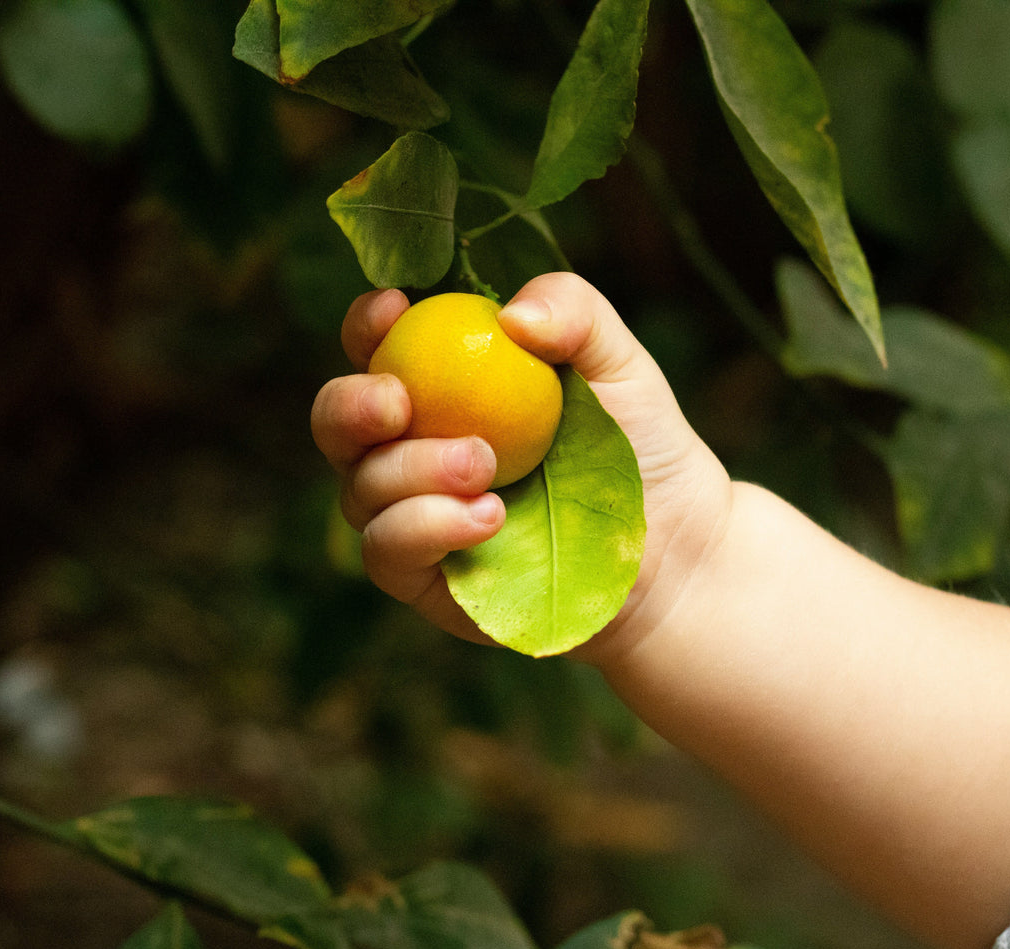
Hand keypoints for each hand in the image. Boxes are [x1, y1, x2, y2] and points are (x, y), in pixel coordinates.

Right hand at [310, 272, 734, 664]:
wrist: (672, 551)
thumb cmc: (641, 449)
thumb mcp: (620, 364)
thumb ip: (574, 313)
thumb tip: (509, 315)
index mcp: (443, 384)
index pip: (378, 346)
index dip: (367, 324)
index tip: (395, 308)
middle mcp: (412, 447)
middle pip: (337, 420)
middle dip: (351, 404)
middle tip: (399, 403)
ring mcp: (412, 514)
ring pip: (359, 488)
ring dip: (409, 471)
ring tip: (484, 467)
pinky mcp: (423, 578)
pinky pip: (387, 551)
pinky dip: (424, 527)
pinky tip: (487, 518)